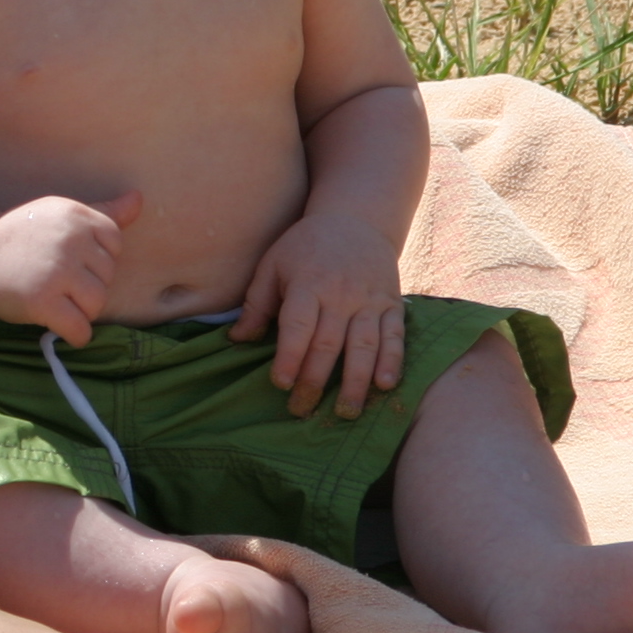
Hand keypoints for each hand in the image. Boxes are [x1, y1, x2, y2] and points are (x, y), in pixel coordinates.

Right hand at [0, 194, 132, 345]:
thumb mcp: (60, 216)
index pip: (115, 243)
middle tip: (57, 280)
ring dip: (81, 310)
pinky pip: (79, 329)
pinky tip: (60, 325)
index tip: (70, 257)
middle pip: (107, 276)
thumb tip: (138, 199)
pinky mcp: (42, 301)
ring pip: (97, 303)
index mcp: (76, 215)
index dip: (95, 257)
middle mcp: (69, 240)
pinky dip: (75, 334)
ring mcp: (56, 271)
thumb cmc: (24, 236)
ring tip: (58, 301)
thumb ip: (103, 212)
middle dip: (86, 283)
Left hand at [233, 209, 404, 416]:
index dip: (289, 357)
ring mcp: (370, 301)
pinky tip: (385, 386)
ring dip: (356, 382)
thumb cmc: (305, 247)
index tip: (280, 384)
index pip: (298, 326)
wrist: (355, 221)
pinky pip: (394, 337)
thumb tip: (237, 339)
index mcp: (308, 283)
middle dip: (315, 380)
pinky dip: (392, 362)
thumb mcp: (273, 265)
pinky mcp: (392, 305)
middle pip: (329, 344)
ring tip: (346, 412)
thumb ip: (256, 302)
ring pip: (364, 346)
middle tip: (302, 409)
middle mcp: (341, 294)